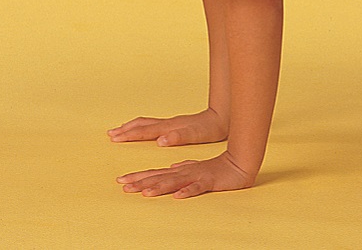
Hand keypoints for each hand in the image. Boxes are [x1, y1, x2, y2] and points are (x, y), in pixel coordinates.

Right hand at [107, 108, 227, 145]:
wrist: (222, 117)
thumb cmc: (210, 128)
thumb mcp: (196, 135)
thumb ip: (178, 136)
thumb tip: (160, 140)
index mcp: (169, 128)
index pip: (144, 131)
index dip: (129, 135)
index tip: (114, 137)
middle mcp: (168, 124)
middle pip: (142, 124)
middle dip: (126, 129)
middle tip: (111, 134)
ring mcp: (171, 123)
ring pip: (147, 123)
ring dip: (132, 126)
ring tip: (121, 130)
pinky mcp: (176, 125)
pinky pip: (154, 125)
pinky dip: (143, 127)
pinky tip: (143, 130)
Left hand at [117, 151, 254, 197]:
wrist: (239, 164)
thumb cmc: (217, 168)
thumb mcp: (196, 168)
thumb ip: (183, 167)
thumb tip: (170, 167)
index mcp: (180, 170)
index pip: (155, 173)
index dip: (138, 177)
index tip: (121, 180)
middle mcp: (184, 172)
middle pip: (159, 177)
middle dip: (141, 182)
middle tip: (124, 187)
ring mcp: (196, 176)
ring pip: (174, 182)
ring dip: (159, 187)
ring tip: (145, 193)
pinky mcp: (209, 182)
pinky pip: (197, 188)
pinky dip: (187, 191)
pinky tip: (178, 196)